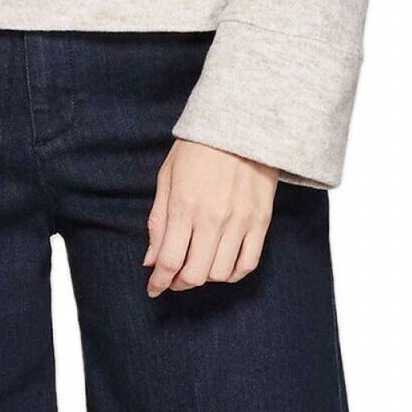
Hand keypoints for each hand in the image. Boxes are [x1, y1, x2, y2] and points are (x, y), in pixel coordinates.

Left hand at [143, 138, 277, 294]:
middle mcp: (213, 218)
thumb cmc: (199, 147)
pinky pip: (248, 264)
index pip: (169, 259)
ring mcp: (240, 221)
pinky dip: (232, 274)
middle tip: (173, 279)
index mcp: (185, 205)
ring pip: (220, 273)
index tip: (153, 287)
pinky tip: (222, 267)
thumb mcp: (168, 176)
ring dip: (204, 278)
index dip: (158, 280)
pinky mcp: (261, 221)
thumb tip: (151, 259)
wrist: (241, 124)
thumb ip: (159, 220)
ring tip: (196, 268)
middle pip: (194, 274)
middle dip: (178, 283)